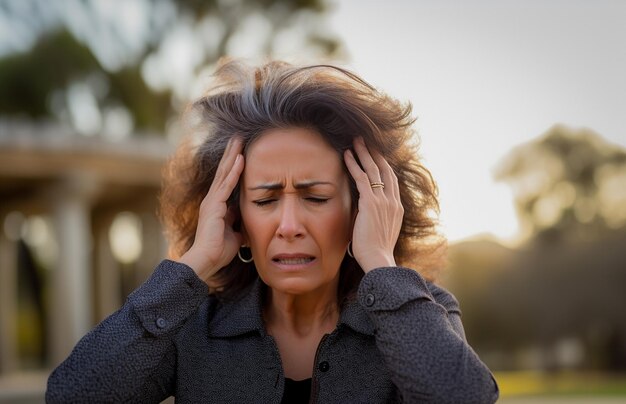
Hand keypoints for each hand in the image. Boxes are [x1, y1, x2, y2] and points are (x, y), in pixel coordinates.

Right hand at [179, 137, 244, 282]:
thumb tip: (248, 218)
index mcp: (217, 205)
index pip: (227, 180)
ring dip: (232, 155)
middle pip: (224, 171)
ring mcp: (212, 201)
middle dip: (232, 153)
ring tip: (238, 139)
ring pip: (224, 173)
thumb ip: (239, 222)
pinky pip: (226, 184)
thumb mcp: (235, 233)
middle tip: (238, 137)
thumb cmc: (219, 251)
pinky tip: (240, 158)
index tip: (241, 151)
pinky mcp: (214, 205)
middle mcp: (213, 200)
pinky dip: (234, 171)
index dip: (234, 165)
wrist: (206, 260)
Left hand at [344, 138, 403, 272]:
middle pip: (385, 170)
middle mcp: (392, 201)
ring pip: (373, 170)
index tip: (376, 155)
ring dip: (363, 153)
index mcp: (396, 208)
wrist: (379, 260)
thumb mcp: (380, 232)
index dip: (383, 165)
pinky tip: (346, 155)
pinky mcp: (370, 203)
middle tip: (366, 141)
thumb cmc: (376, 252)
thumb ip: (375, 219)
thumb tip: (364, 216)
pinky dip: (354, 165)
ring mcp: (383, 201)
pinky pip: (361, 178)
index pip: (391, 180)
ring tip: (355, 140)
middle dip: (375, 153)